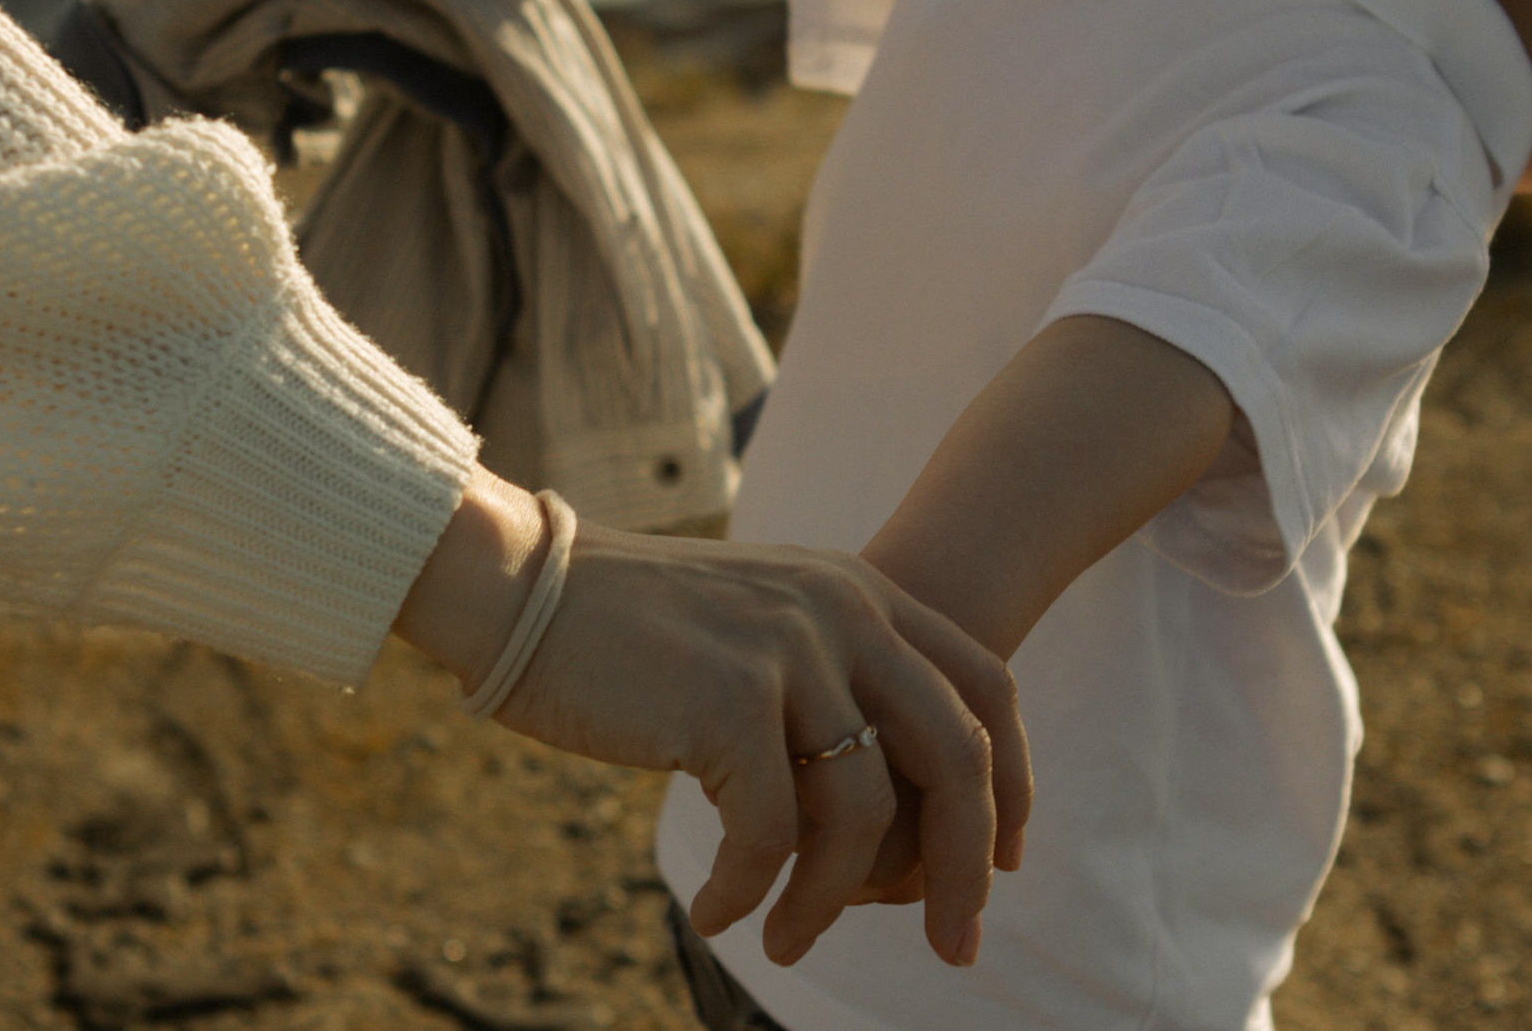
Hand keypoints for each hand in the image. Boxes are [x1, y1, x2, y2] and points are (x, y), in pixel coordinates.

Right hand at [499, 524, 1026, 967]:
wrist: (518, 584)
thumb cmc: (625, 627)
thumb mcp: (757, 624)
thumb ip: (828, 680)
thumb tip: (884, 809)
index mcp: (859, 590)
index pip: (986, 689)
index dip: (1012, 785)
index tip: (1003, 864)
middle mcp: (841, 611)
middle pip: (958, 757)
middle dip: (967, 868)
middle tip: (956, 946)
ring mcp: (787, 652)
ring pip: (863, 814)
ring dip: (832, 901)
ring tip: (787, 939)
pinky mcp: (727, 700)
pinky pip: (771, 834)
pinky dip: (750, 890)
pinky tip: (720, 912)